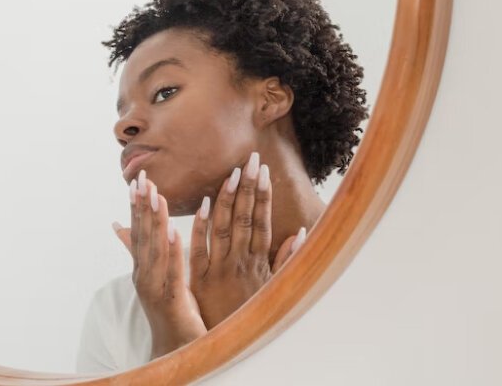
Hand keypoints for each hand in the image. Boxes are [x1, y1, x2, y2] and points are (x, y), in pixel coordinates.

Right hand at [114, 169, 206, 359]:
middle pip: (142, 236)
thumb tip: (117, 225)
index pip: (137, 231)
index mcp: (141, 268)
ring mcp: (154, 288)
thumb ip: (137, 251)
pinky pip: (172, 271)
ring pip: (154, 249)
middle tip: (143, 179)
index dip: (136, 206)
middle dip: (143, 206)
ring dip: (155, 221)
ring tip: (156, 196)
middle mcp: (143, 275)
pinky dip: (171, 250)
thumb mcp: (154, 276)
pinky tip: (172, 231)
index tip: (136, 180)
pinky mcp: (171, 300)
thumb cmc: (169, 311)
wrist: (174, 350)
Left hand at [188, 152, 302, 328]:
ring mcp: (220, 268)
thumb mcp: (273, 288)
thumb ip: (285, 260)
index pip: (261, 222)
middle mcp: (240, 261)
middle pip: (245, 219)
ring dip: (228, 199)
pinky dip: (202, 226)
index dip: (263, 196)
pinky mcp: (201, 278)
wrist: (228, 342)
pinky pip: (200, 249)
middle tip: (251, 159)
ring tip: (232, 173)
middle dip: (248, 188)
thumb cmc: (250, 313)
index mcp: (257, 262)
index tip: (263, 171)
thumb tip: (300, 232)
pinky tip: (204, 205)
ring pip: (225, 228)